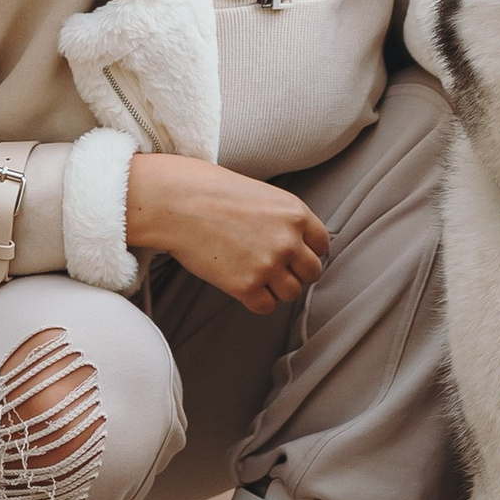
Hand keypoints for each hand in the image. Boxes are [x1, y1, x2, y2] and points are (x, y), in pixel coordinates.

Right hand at [127, 152, 328, 312]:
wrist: (177, 202)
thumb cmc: (213, 193)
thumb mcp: (262, 195)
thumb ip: (284, 220)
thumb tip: (297, 245)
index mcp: (295, 213)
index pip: (322, 245)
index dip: (307, 252)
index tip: (293, 255)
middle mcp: (288, 240)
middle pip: (312, 273)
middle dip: (295, 273)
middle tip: (274, 268)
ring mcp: (268, 264)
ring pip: (291, 293)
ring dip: (276, 288)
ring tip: (255, 274)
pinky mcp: (246, 286)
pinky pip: (266, 306)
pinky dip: (256, 300)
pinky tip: (242, 285)